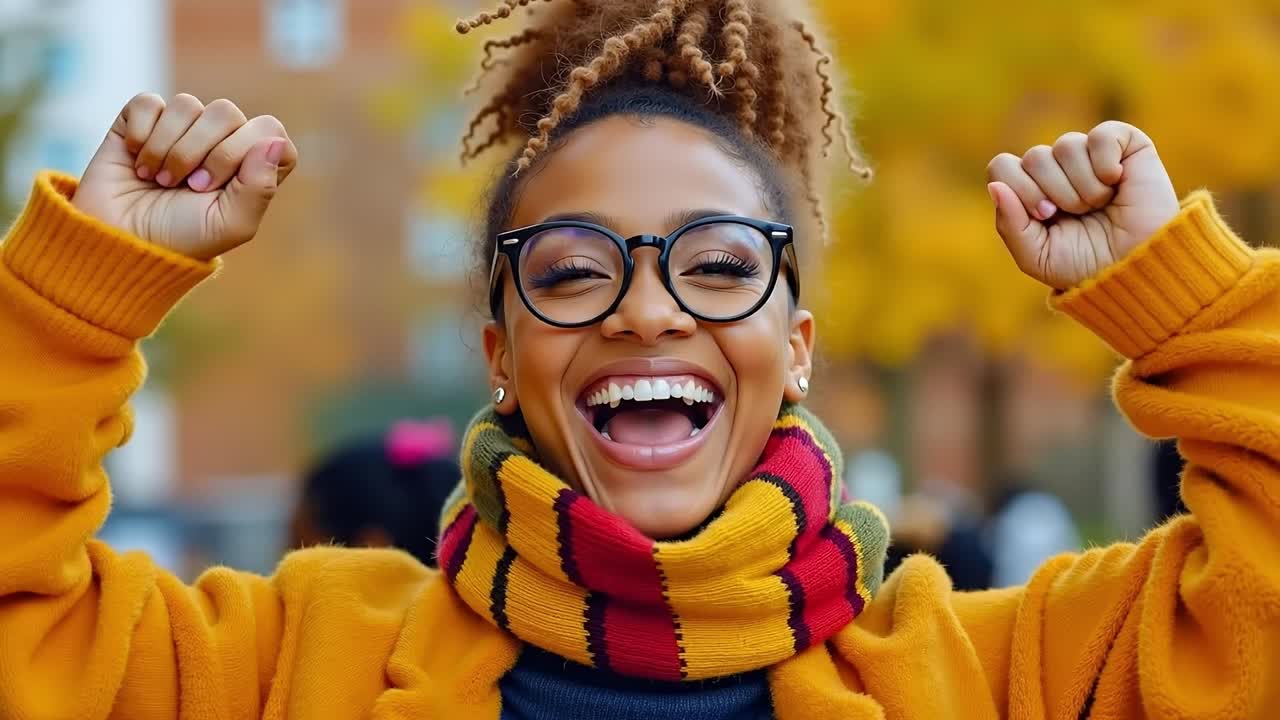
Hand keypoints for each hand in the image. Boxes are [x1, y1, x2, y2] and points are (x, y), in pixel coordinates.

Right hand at [71, 93, 297, 260]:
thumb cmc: (183, 238)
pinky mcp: (143, 120)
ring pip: (187, 105)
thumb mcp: (231, 225)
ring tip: (159, 180)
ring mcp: (182, 128)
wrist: (122, 242)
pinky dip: (142, 134)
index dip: (242, 150)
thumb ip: (260, 186)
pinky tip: (137, 161)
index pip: (269, 130)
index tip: (218, 185)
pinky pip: (149, 102)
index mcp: (251, 164)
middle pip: (226, 112)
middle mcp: (220, 140)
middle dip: (201, 153)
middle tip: (187, 186)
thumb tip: (275, 141)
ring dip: (169, 149)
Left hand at [987, 121, 1178, 288]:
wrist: (1137, 267)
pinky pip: (1100, 135)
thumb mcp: (1036, 257)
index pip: (1002, 167)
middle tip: (1077, 215)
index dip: (1020, 189)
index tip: (1045, 215)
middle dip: (1055, 194)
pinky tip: (1117, 182)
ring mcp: (1088, 154)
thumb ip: (1009, 224)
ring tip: (1099, 205)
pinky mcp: (1124, 143)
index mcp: (1031, 189)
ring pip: (1065, 146)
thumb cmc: (1086, 264)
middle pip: (1033, 158)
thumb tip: (995, 186)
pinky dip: (1106, 164)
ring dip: (1083, 187)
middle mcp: (1056, 168)